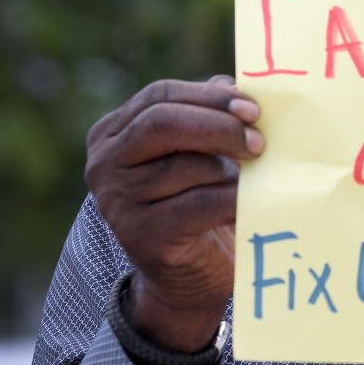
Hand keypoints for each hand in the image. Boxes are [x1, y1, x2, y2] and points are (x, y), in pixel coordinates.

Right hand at [85, 76, 262, 358]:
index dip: (209, 97)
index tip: (252, 109)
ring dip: (229, 170)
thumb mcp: (196, 153)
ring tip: (253, 179)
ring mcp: (117, 202)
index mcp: (113, 132)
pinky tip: (252, 200)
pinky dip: (233, 199)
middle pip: (162, 123)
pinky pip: (199, 204)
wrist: (186, 279)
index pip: (160, 96)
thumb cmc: (197, 201)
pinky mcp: (141, 236)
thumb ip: (208, 115)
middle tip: (259, 141)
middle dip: (218, 126)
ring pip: (184, 166)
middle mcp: (104, 163)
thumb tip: (237, 85)